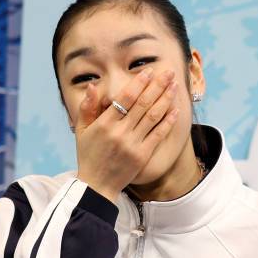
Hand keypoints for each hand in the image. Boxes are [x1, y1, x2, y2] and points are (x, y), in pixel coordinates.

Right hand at [74, 68, 178, 203]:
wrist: (97, 186)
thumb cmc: (88, 156)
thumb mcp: (81, 131)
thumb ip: (87, 108)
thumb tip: (94, 87)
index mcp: (104, 124)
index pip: (124, 98)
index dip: (139, 83)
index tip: (149, 71)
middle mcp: (120, 133)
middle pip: (143, 104)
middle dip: (157, 86)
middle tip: (169, 72)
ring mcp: (133, 144)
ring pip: (153, 117)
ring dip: (166, 99)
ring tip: (175, 86)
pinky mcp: (142, 155)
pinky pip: (158, 135)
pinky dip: (168, 121)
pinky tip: (175, 110)